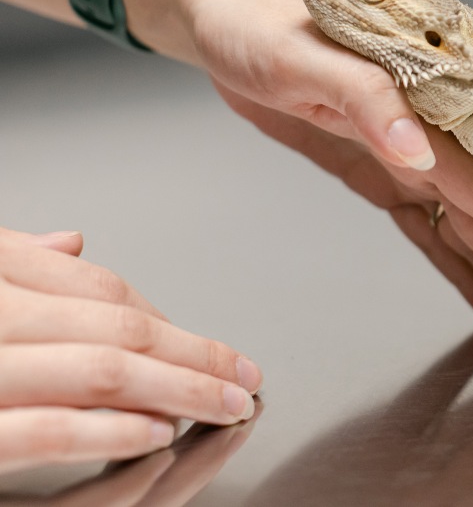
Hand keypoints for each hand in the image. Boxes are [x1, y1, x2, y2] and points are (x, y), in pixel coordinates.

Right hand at [0, 228, 260, 472]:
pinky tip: (158, 435)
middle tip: (244, 380)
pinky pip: (52, 431)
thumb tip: (72, 243)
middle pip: (120, 330)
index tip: (216, 347)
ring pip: (103, 373)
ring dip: (178, 390)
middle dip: (196, 356)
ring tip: (222, 406)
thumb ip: (15, 262)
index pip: (100, 291)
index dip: (168, 320)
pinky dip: (113, 432)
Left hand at [138, 0, 472, 369]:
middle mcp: (435, 134)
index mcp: (433, 104)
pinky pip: (430, 229)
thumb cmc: (264, 25)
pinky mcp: (381, 170)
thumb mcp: (308, 57)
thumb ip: (369, 98)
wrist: (226, 15)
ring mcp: (411, 156)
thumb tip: (419, 153)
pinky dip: (460, 266)